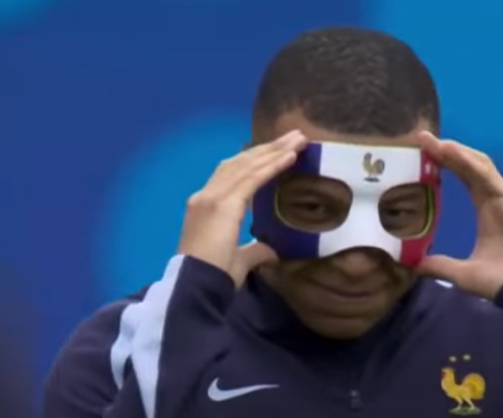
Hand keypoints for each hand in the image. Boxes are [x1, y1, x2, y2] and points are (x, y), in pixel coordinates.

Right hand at [177, 130, 307, 286]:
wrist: (194, 289)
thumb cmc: (212, 279)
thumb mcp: (237, 262)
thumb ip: (253, 252)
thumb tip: (270, 252)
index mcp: (206, 208)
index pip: (232, 175)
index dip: (255, 160)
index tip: (276, 150)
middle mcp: (207, 197)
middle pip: (241, 163)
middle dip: (268, 148)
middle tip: (293, 136)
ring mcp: (213, 198)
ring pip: (248, 165)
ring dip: (274, 150)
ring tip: (298, 139)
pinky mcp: (224, 205)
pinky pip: (253, 178)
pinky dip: (272, 165)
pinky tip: (290, 156)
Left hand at [415, 131, 502, 298]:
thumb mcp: (462, 273)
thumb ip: (439, 265)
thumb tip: (414, 264)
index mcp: (485, 211)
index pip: (463, 178)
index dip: (446, 164)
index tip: (424, 153)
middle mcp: (495, 199)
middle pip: (469, 166)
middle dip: (447, 151)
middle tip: (423, 138)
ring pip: (479, 166)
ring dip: (457, 152)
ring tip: (435, 142)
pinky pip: (488, 177)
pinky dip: (470, 163)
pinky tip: (453, 153)